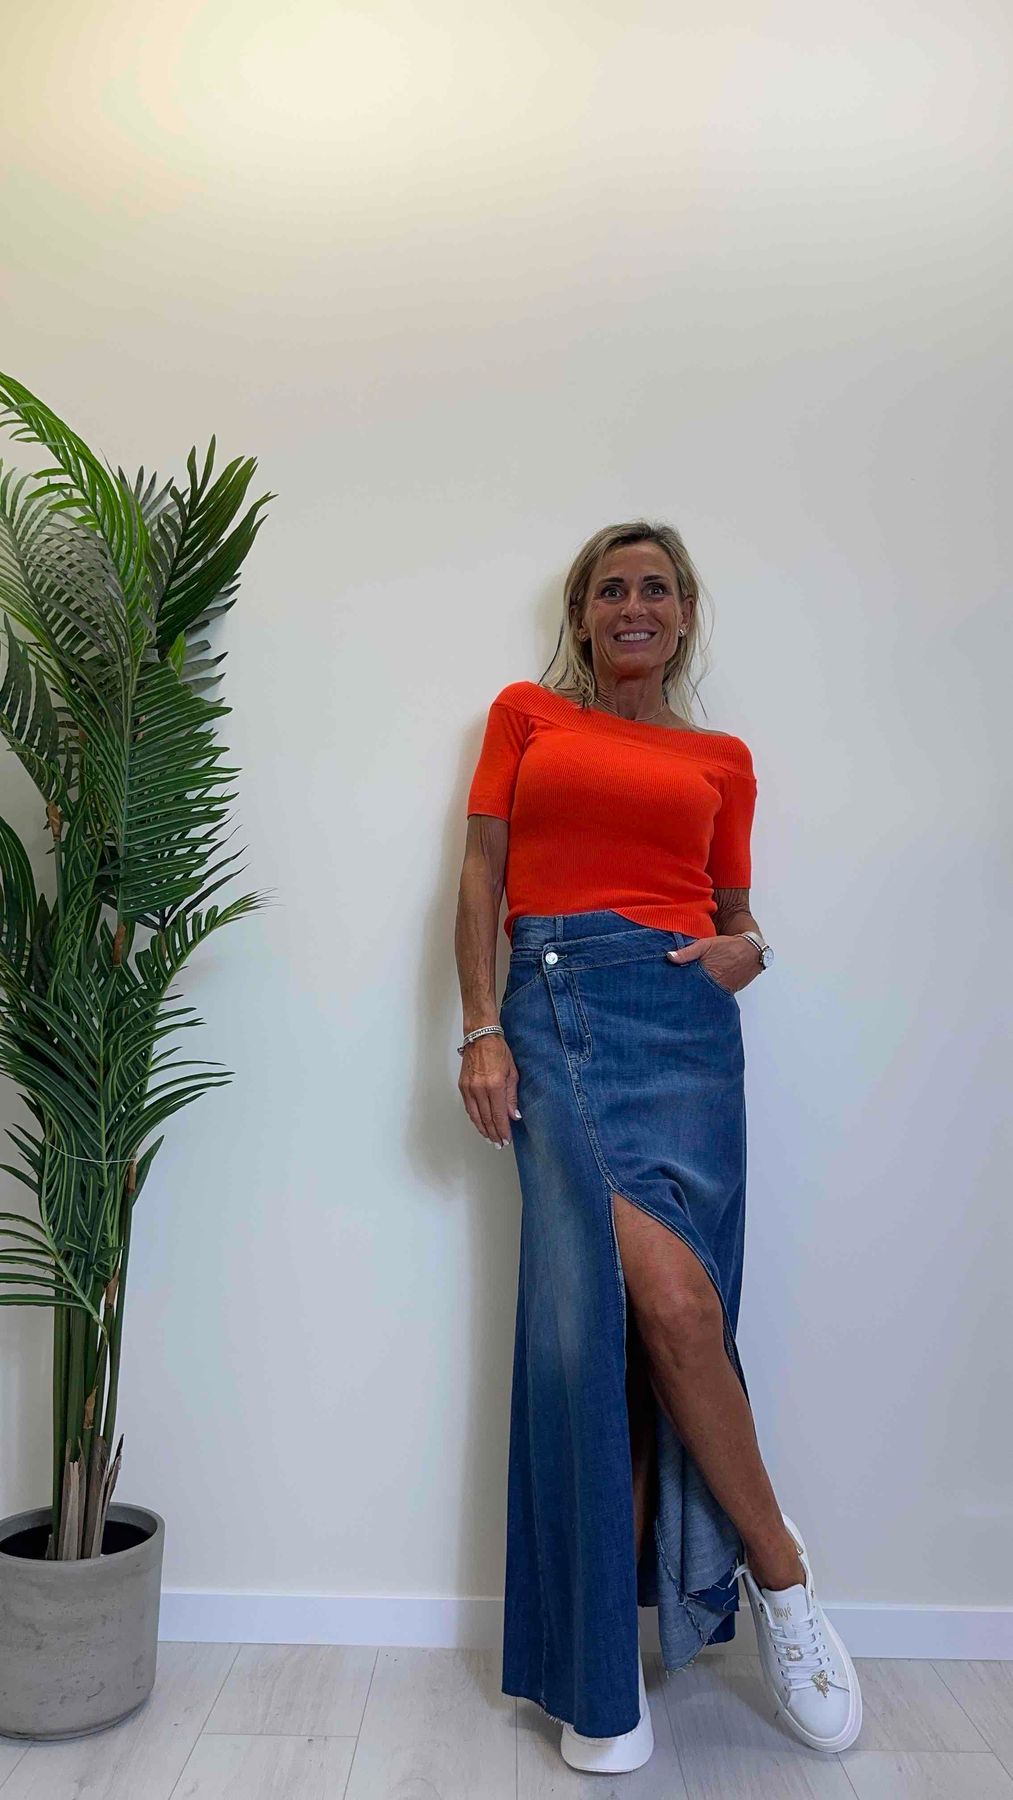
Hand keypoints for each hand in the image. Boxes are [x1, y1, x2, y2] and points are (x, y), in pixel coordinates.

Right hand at [459, 1031, 521, 1148]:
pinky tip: (480, 1124)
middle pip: (486, 1119)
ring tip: (490, 1138)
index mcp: (494, 1085)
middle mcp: (479, 1089)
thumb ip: (512, 1096)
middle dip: (493, 1133)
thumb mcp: (512, 1073)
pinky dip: (475, 1118)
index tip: (506, 1139)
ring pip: (475, 1116)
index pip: (498, 1115)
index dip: (502, 1130)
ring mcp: (469, 1088)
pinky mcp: (462, 1086)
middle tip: (499, 1143)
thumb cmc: (498, 1051)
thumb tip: (514, 1115)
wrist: (481, 1037)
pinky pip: (468, 1108)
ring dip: (483, 1129)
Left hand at [666, 934, 760, 995]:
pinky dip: (706, 996)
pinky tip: (700, 994)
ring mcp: (720, 991)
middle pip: (693, 993)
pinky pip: (713, 997)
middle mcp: (713, 985)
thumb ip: (687, 952)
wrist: (752, 952)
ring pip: (703, 996)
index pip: (686, 983)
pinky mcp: (726, 994)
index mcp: (706, 973)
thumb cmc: (728, 947)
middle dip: (684, 993)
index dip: (677, 985)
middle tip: (673, 995)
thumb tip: (669, 957)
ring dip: (695, 995)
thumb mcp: (706, 944)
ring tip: (684, 996)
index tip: (668, 987)